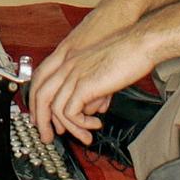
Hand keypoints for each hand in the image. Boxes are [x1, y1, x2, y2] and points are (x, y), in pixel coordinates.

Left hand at [29, 23, 155, 146]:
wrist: (141, 43)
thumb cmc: (128, 53)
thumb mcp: (104, 71)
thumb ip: (96, 89)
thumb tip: (95, 109)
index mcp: (69, 59)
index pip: (41, 83)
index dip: (38, 104)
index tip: (44, 121)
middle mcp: (67, 65)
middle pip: (40, 96)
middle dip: (42, 121)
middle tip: (49, 137)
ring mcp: (74, 73)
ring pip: (54, 108)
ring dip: (68, 128)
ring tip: (85, 136)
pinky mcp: (84, 84)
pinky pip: (70, 112)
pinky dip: (80, 124)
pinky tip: (95, 125)